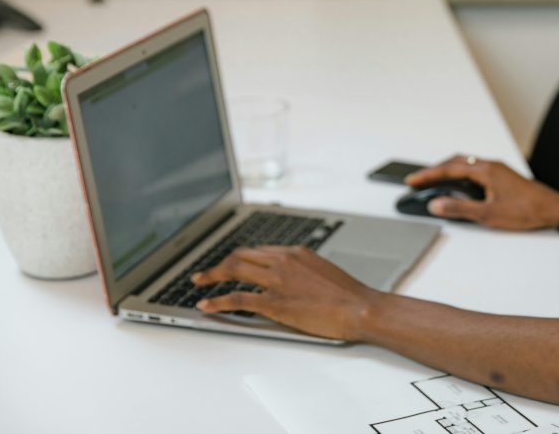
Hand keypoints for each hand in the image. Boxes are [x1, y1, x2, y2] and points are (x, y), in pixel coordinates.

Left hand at [190, 245, 379, 340]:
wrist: (359, 308)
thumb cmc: (347, 294)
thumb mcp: (321, 270)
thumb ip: (300, 269)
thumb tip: (289, 277)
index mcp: (294, 252)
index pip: (256, 250)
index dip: (237, 258)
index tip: (228, 264)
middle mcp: (282, 261)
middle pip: (240, 256)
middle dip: (218, 264)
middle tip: (204, 274)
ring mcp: (277, 281)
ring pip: (234, 271)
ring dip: (211, 277)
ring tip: (198, 284)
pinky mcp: (274, 303)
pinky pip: (237, 298)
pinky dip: (217, 301)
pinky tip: (207, 305)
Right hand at [406, 155, 558, 229]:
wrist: (553, 209)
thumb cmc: (526, 211)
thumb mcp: (488, 214)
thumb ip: (459, 208)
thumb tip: (436, 204)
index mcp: (485, 170)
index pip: (449, 169)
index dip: (428, 175)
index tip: (413, 180)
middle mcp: (491, 165)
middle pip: (456, 161)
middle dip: (435, 170)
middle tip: (420, 179)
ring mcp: (498, 169)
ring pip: (466, 163)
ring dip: (449, 170)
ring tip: (436, 181)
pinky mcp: (503, 176)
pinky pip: (476, 168)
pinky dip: (462, 173)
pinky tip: (461, 184)